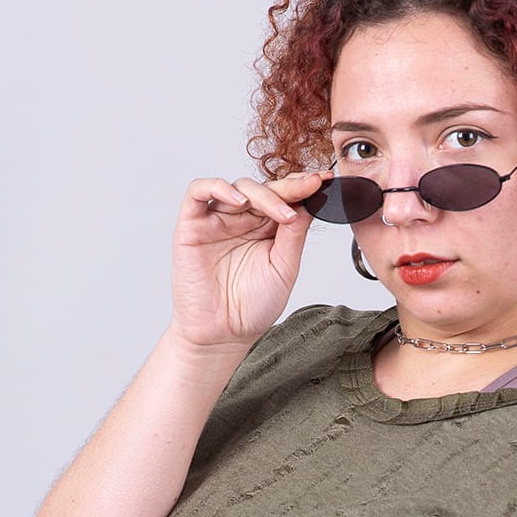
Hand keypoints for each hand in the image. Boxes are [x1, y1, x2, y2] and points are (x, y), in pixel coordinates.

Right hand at [169, 167, 329, 352]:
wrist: (224, 334)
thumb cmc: (253, 306)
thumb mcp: (284, 268)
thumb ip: (294, 235)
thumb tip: (307, 203)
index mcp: (266, 228)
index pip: (284, 198)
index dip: (303, 187)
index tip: (325, 182)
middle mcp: (242, 219)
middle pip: (264, 188)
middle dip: (289, 187)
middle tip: (310, 188)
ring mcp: (217, 219)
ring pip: (238, 187)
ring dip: (262, 192)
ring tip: (281, 211)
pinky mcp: (191, 224)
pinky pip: (198, 191)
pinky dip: (218, 187)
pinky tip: (239, 201)